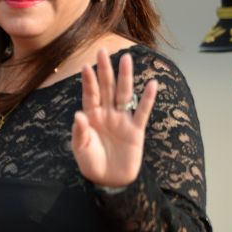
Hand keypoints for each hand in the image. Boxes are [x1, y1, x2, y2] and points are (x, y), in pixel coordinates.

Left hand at [71, 48, 157, 187]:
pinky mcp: (136, 130)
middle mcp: (107, 114)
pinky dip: (147, 99)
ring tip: (126, 59)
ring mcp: (122, 120)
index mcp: (91, 117)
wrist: (109, 180)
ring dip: (125, 77)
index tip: (87, 65)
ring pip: (124, 94)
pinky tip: (152, 84)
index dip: (89, 81)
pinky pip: (142, 112)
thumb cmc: (91, 164)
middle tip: (103, 50)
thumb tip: (79, 114)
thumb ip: (80, 132)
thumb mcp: (81, 149)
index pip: (90, 95)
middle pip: (106, 88)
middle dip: (105, 70)